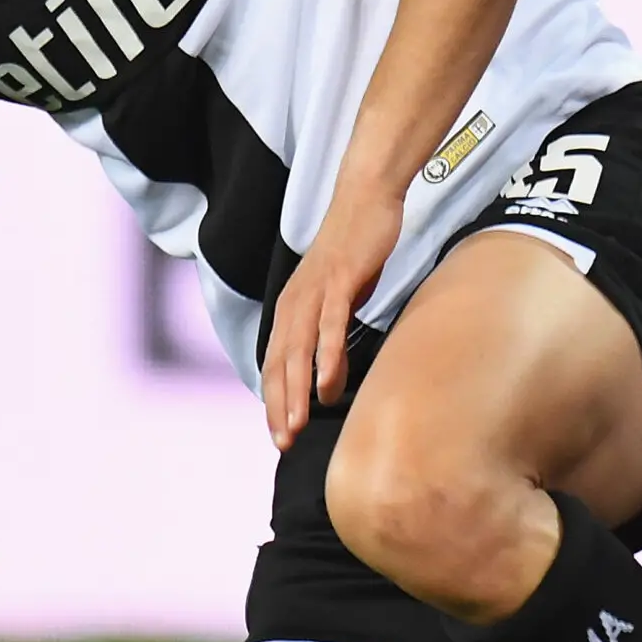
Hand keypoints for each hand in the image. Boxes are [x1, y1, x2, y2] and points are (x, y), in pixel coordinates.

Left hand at [262, 186, 403, 448]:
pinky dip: (327, 359)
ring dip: (296, 393)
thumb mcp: (337, 294)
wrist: (366, 199)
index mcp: (291, 307)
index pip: (275, 363)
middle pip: (279, 365)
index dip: (275, 401)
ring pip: (297, 352)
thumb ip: (330, 325)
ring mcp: (314, 292)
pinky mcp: (338, 282)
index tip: (280, 434)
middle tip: (283, 443)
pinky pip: (330, 327)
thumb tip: (331, 361)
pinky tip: (329, 386)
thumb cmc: (355, 248)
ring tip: (297, 427)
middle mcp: (294, 302)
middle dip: (279, 408)